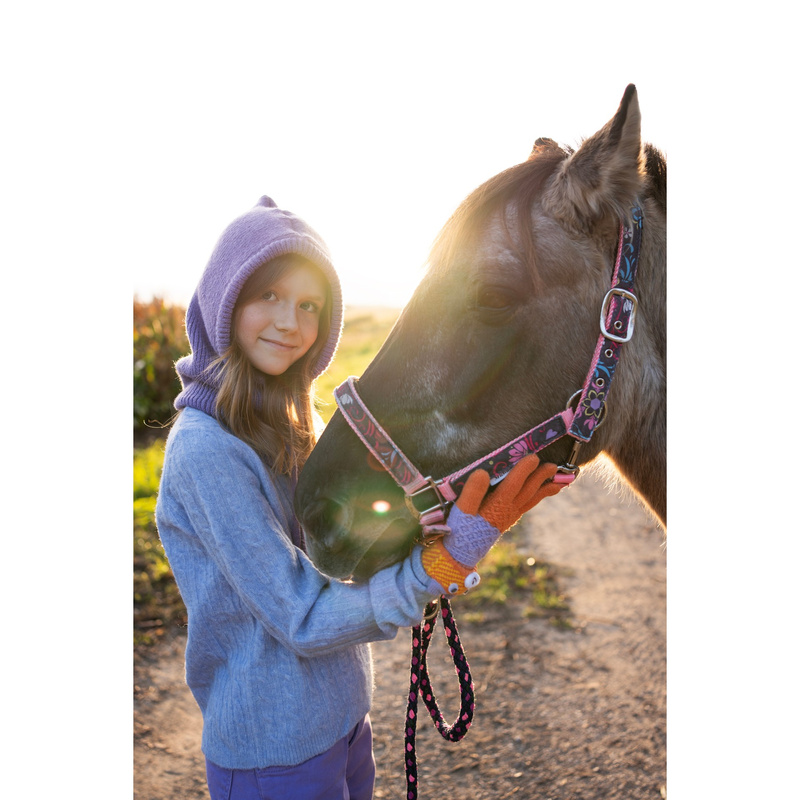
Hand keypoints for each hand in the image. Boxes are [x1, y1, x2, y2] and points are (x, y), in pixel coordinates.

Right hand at [421, 455, 561, 595]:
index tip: (533, 457)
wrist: (462, 553)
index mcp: (497, 505)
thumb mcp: (461, 510)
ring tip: (559, 483)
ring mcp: (510, 516)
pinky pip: (527, 506)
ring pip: (531, 500)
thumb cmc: (460, 528)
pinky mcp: (507, 520)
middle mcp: (508, 510)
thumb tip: (483, 472)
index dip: (524, 470)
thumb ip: (472, 491)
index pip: (514, 483)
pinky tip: (539, 494)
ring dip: (545, 490)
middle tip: (553, 466)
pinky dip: (537, 498)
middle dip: (541, 478)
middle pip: (528, 491)